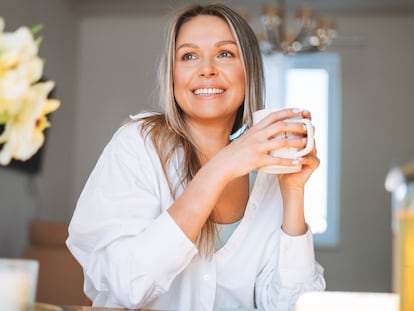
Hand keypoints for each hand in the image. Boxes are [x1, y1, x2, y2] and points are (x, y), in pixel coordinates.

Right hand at [214, 108, 307, 179]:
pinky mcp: (257, 160)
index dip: (286, 111)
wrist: (222, 165)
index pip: (273, 116)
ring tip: (308, 144)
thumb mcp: (244, 139)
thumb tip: (264, 132)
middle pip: (281, 126)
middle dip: (297, 126)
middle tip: (308, 128)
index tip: (298, 110)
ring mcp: (257, 147)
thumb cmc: (233, 154)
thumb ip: (255, 135)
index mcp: (254, 129)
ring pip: (282, 142)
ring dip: (297, 142)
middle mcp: (257, 136)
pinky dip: (289, 161)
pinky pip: (277, 160)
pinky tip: (298, 162)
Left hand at [277, 110, 319, 235]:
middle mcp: (308, 143)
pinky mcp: (313, 164)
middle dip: (308, 123)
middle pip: (310, 130)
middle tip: (304, 116)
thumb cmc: (278, 163)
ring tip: (303, 136)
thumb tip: (262, 120)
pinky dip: (305, 158)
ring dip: (308, 139)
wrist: (284, 181)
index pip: (302, 124)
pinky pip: (311, 160)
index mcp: (299, 137)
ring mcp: (312, 153)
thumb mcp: (274, 146)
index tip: (297, 109)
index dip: (301, 116)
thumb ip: (273, 135)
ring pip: (312, 143)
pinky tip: (300, 158)